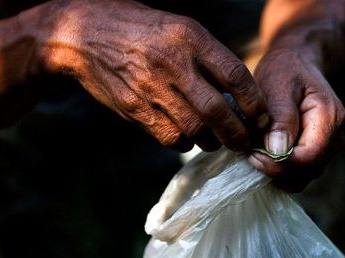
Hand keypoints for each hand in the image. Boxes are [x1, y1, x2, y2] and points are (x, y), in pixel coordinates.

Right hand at [39, 0, 266, 151]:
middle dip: (237, 135)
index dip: (254, 103)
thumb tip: (237, 93)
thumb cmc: (137, 29)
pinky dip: (184, 142)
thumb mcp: (175, 27)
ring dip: (211, 141)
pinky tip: (185, 136)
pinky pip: (170, 137)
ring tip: (216, 140)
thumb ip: (205, 56)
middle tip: (246, 143)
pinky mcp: (134, 109)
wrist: (82, 35)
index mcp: (188, 35)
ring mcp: (151, 88)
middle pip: (217, 112)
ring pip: (194, 130)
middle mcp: (172, 62)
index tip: (262, 117)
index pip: (235, 75)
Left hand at [250, 47, 344, 191]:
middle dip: (275, 170)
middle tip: (248, 154)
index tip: (252, 154)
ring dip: (275, 173)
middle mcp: (335, 138)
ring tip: (253, 152)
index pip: (308, 158)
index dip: (279, 164)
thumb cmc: (286, 69)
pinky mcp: (314, 154)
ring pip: (301, 178)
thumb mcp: (279, 84)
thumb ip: (280, 117)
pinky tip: (261, 154)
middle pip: (306, 173)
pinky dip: (277, 170)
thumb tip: (277, 152)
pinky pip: (297, 173)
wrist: (297, 63)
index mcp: (330, 119)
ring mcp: (326, 148)